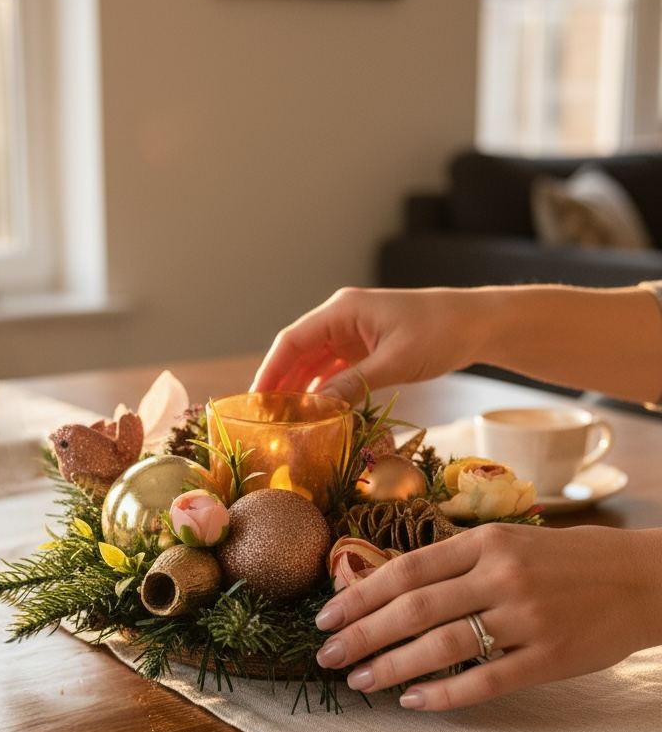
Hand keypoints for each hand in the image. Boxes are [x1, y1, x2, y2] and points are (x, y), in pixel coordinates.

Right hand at [251, 286, 488, 404]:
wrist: (477, 324)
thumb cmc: (440, 333)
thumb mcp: (394, 362)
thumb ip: (352, 384)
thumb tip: (315, 409)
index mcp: (342, 310)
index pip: (292, 340)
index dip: (270, 369)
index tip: (255, 399)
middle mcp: (341, 319)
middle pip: (298, 353)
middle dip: (281, 384)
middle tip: (265, 419)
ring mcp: (353, 334)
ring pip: (315, 364)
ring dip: (301, 390)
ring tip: (285, 421)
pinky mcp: (366, 349)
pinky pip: (335, 371)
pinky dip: (324, 391)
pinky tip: (316, 413)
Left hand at [313, 524, 661, 709]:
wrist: (645, 579)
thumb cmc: (571, 559)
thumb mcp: (513, 541)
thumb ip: (459, 560)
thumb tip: (392, 587)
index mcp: (488, 541)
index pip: (406, 569)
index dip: (359, 595)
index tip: (326, 617)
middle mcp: (502, 575)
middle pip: (413, 608)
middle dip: (361, 634)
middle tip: (327, 657)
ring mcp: (526, 617)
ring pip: (442, 645)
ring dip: (392, 666)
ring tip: (359, 681)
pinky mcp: (549, 657)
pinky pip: (485, 680)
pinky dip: (444, 693)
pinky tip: (413, 701)